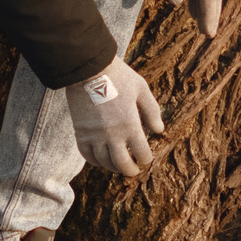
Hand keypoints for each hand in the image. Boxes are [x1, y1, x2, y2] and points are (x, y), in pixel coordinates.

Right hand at [66, 56, 164, 175]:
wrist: (88, 69)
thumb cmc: (119, 76)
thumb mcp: (142, 89)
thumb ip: (152, 110)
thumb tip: (159, 130)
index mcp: (131, 125)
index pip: (142, 153)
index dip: (146, 159)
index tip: (146, 158)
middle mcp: (113, 135)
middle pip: (122, 164)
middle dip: (130, 170)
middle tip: (133, 170)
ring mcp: (95, 135)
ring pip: (104, 162)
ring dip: (113, 168)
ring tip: (119, 167)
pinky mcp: (81, 132)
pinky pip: (87, 154)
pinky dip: (94, 161)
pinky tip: (100, 160)